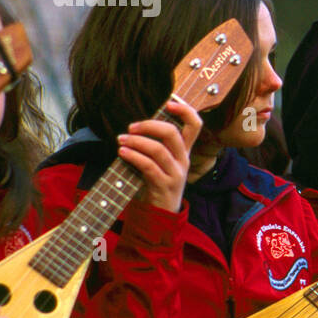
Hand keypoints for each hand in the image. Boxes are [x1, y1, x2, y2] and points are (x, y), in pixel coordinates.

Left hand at [118, 98, 202, 212]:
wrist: (159, 216)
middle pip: (173, 133)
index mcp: (184, 151)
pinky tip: (122, 152)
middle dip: (149, 125)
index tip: (169, 102)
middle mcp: (183, 160)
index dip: (185, 110)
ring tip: (121, 140)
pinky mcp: (164, 186)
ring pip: (158, 149)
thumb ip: (155, 145)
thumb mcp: (160, 162)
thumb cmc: (155, 184)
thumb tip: (137, 125)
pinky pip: (149, 166)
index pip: (195, 125)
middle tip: (132, 127)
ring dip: (136, 141)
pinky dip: (133, 156)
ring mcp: (176, 174)